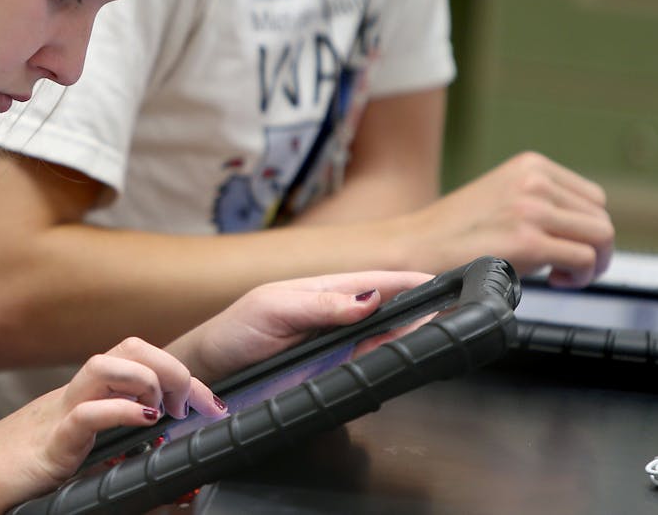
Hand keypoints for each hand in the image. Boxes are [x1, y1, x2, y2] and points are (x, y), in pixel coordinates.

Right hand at [0, 337, 223, 503]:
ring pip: (105, 364)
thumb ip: (108, 446)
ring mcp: (57, 414)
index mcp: (80, 397)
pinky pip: (85, 413)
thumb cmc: (12, 475)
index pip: (134, 359)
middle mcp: (71, 396)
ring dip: (148, 377)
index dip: (178, 372)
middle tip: (199, 403)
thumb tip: (155, 451)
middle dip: (172, 365)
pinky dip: (120, 411)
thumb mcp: (73, 456)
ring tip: (170, 405)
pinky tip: (143, 421)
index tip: (209, 403)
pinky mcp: (48, 444)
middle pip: (126, 347)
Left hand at [167, 271, 431, 384]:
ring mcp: (337, 348)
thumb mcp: (274, 309)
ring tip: (429, 339)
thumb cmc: (237, 331)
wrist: (212, 372)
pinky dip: (383, 368)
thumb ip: (320, 306)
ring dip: (406, 342)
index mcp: (325, 291)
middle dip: (419, 314)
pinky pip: (366, 370)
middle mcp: (337, 318)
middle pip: (389, 314)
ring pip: (383, 343)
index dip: (409, 282)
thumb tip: (367, 299)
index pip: (376, 282)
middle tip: (446, 318)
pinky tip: (396, 365)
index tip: (441, 284)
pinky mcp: (332, 376)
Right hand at [405, 151, 613, 286]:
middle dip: (593, 247)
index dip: (586, 227)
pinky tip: (555, 280)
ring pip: (601, 236)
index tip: (568, 246)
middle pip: (600, 216)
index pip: (592, 197)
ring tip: (562, 273)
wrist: (414, 247)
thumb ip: (540, 202)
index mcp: (529, 165)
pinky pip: (584, 259)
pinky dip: (579, 276)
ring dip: (591, 262)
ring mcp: (532, 209)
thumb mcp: (503, 197)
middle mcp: (534, 181)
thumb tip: (584, 228)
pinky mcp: (528, 241)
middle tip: (568, 267)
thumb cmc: (454, 232)